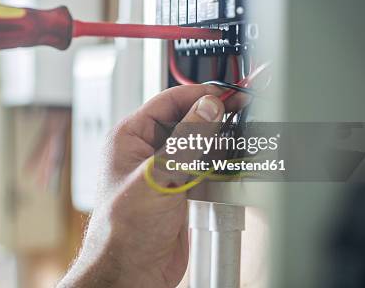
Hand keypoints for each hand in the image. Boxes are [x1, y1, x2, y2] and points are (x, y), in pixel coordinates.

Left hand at [59, 85, 243, 287]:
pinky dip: (220, 163)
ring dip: (219, 139)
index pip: (168, 101)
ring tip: (242, 133)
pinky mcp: (180, 189)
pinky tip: (234, 161)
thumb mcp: (157, 177)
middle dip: (213, 116)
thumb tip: (208, 108)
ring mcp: (164, 169)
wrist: (131, 271)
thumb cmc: (122, 229)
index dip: (198, 95)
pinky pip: (204, 167)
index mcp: (130, 137)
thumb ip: (186, 141)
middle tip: (241, 111)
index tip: (226, 95)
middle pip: (186, 120)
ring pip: (198, 143)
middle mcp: (146, 150)